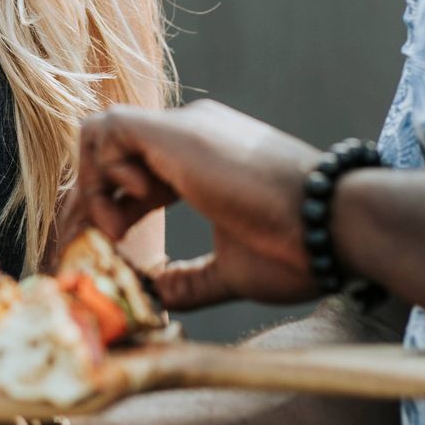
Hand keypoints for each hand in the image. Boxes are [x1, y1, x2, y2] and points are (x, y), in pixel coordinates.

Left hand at [72, 100, 323, 308]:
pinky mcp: (176, 132)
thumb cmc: (297, 250)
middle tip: (92, 245)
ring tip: (117, 231)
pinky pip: (108, 130)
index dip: (115, 205)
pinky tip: (132, 213)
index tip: (113, 247)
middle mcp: (190, 133)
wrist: (333, 226)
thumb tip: (154, 296)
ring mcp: (184, 127)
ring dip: (95, 184)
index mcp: (202, 161)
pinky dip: (104, 173)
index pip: (137, 167)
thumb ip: (189, 280)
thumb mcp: (231, 270)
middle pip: (112, 148)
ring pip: (102, 132)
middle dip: (91, 197)